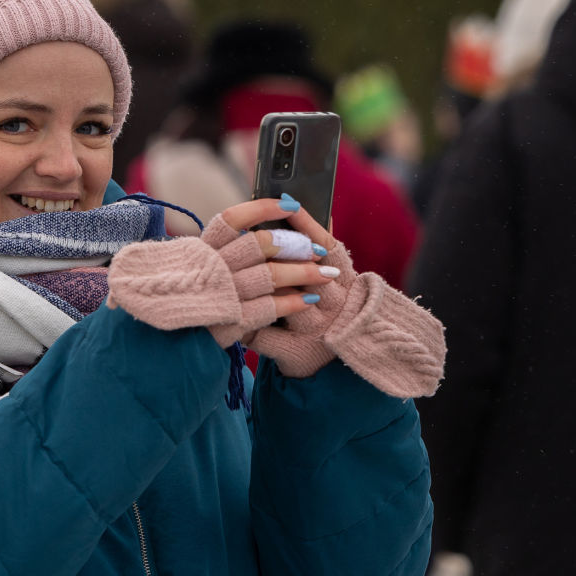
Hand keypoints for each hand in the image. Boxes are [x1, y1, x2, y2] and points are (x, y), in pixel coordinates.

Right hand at [106, 196, 338, 346]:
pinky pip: (268, 308)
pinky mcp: (228, 322)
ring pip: (270, 276)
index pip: (233, 219)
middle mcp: (209, 269)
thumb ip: (218, 251)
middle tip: (317, 249)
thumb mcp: (190, 268)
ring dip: (304, 274)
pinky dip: (292, 303)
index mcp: (200, 250)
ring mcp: (219, 295)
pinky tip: (308, 300)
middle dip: (295, 245)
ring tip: (326, 274)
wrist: (158, 346)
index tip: (291, 204)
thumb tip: (258, 229)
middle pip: (259, 246)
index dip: (264, 208)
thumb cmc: (182, 301)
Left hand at [249, 212, 445, 398]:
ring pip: (282, 302)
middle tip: (248, 238)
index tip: (287, 203)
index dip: (307, 225)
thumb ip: (317, 249)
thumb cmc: (327, 314)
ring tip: (231, 275)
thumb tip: (297, 205)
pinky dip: (248, 327)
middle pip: (302, 272)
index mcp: (344, 282)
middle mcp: (334, 305)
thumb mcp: (334, 282)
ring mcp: (317, 330)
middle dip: (274, 255)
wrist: (337, 372)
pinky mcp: (299, 353)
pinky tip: (232, 320)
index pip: (328, 246)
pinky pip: (267, 337)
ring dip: (255, 289)